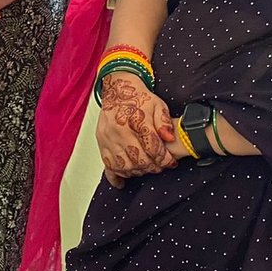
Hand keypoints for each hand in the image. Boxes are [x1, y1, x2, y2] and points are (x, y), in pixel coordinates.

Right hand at [95, 73, 176, 188]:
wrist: (117, 90)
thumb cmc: (138, 98)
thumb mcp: (158, 105)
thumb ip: (165, 122)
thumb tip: (169, 138)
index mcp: (136, 120)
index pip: (153, 147)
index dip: (164, 159)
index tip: (170, 162)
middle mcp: (120, 130)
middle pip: (138, 159)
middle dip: (152, 167)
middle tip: (159, 167)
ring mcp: (108, 137)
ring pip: (124, 165)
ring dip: (137, 171)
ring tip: (146, 168)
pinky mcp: (101, 142)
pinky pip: (108, 164)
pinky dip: (117, 174)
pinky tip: (124, 179)